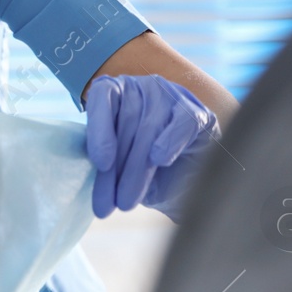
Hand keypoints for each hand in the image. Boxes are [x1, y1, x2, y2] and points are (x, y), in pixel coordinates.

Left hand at [84, 74, 218, 219]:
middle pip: (125, 120)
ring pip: (150, 126)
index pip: (101, 95)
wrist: (187, 184)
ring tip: (126, 201)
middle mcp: (143, 88)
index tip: (100, 164)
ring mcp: (172, 96)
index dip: (98, 129)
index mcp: (116, 92)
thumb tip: (92, 172)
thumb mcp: (119, 166)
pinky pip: (182, 122)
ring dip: (137, 168)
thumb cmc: (145, 172)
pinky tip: (159, 160)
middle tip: (107, 203)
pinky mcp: (199, 113)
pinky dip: (169, 141)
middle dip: (115, 167)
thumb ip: (106, 161)